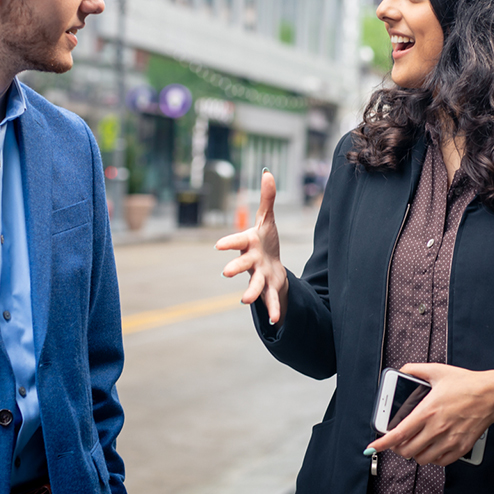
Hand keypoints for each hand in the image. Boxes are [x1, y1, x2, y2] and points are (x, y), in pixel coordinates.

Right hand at [215, 170, 288, 323]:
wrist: (271, 264)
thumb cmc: (265, 240)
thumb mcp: (267, 219)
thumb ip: (267, 198)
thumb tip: (268, 172)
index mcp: (250, 243)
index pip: (238, 241)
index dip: (229, 243)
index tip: (218, 246)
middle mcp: (251, 261)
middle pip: (243, 264)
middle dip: (235, 267)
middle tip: (226, 273)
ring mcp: (260, 276)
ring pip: (255, 285)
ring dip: (250, 292)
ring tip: (244, 300)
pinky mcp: (270, 288)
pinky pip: (271, 299)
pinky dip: (273, 310)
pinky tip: (275, 320)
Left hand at [365, 363, 493, 466]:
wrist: (492, 395)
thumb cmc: (466, 384)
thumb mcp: (437, 371)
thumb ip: (415, 370)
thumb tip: (402, 371)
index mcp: (428, 411)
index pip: (399, 434)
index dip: (383, 443)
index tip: (373, 446)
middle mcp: (437, 429)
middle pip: (408, 450)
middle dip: (397, 448)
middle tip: (397, 441)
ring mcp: (449, 440)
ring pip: (422, 459)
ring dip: (414, 453)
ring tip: (414, 443)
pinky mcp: (460, 448)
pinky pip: (440, 462)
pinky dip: (432, 458)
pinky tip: (431, 447)